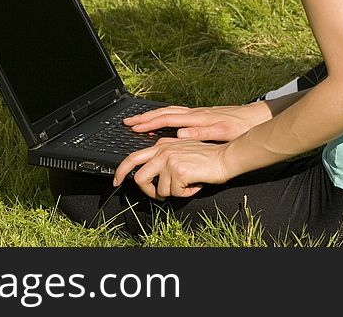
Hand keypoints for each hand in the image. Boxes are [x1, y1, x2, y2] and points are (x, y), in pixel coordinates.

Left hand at [113, 138, 230, 198]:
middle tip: (155, 196)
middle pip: (139, 176)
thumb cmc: (207, 157)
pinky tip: (195, 184)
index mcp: (161, 146)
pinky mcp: (178, 171)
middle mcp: (162, 151)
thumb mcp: (182, 151)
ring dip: (175, 192)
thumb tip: (154, 176)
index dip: (122, 171)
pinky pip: (175, 193)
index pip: (133, 157)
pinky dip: (186, 194)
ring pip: (160, 189)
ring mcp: (169, 161)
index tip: (117, 180)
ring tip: (188, 184)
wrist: (225, 158)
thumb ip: (166, 157)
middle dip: (145, 191)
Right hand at [124, 103, 270, 142]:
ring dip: (153, 115)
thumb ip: (200, 133)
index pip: (166, 118)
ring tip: (140, 120)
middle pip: (164, 112)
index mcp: (196, 117)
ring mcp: (198, 112)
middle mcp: (195, 112)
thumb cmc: (241, 127)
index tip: (133, 126)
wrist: (255, 117)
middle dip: (145, 117)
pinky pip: (177, 113)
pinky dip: (165, 115)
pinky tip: (164, 120)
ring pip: (170, 111)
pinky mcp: (203, 114)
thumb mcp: (222, 133)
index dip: (148, 123)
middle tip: (127, 121)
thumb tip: (179, 133)